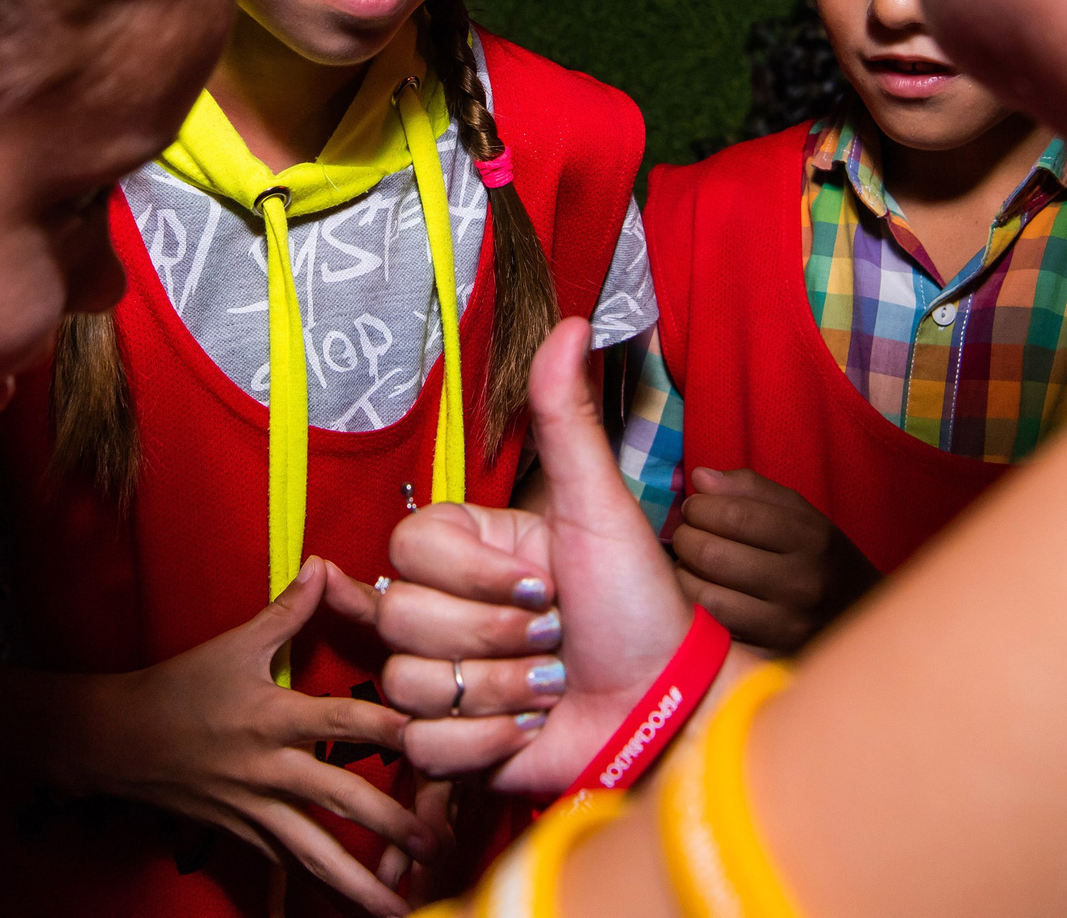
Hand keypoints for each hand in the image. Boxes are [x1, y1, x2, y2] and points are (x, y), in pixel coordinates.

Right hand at [56, 557, 433, 917]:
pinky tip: (343, 912)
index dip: (391, 730)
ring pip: (314, 852)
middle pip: (341, 800)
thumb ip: (288, 611)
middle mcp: (269, 768)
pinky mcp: (242, 834)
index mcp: (273, 717)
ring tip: (401, 914)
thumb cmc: (178, 688)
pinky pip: (286, 868)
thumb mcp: (234, 645)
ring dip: (359, 886)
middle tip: (438, 848)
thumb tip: (325, 565)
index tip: (437, 743)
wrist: (115, 740)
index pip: (344, 722)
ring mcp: (255, 809)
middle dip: (392, 826)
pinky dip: (314, 892)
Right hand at [349, 319, 696, 791]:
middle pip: (400, 619)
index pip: (408, 550)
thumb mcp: (601, 508)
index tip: (540, 581)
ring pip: (407, 684)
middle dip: (494, 635)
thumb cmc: (641, 607)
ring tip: (551, 684)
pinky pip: (425, 745)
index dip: (472, 574)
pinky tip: (533, 727)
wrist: (666, 708)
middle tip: (554, 634)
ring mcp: (444, 679)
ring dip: (500, 690)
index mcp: (469, 551)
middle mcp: (446, 611)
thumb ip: (568, 420)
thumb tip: (572, 321)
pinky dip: (489, 743)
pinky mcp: (449, 745)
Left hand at [672, 468, 880, 653]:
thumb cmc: (819, 555)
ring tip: (690, 563)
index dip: (701, 507)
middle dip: (685, 538)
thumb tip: (700, 477)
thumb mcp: (800, 513)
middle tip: (687, 534)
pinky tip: (700, 593)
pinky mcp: (769, 655)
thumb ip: (751, 489)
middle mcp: (801, 583)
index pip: (735, 515)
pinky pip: (713, 629)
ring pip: (706, 596)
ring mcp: (785, 625)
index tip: (695, 507)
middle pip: (713, 554)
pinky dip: (695, 608)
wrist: (859, 615)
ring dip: (683, 575)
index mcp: (810, 538)